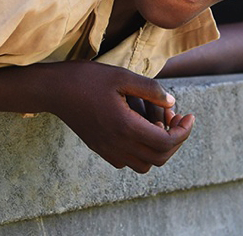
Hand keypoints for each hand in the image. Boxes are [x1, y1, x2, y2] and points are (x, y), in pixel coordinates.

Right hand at [48, 61, 193, 172]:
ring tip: (158, 124)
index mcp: (125, 126)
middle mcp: (117, 144)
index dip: (183, 132)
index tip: (188, 116)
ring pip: (144, 164)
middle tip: (176, 118)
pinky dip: (141, 151)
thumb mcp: (122, 76)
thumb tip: (173, 103)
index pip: (166, 142)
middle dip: (175, 140)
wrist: (54, 89)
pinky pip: (127, 162)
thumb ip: (150, 90)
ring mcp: (107, 150)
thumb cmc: (87, 79)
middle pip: (159, 157)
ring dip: (159, 148)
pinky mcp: (100, 149)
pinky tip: (139, 129)